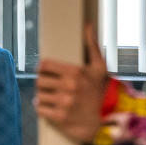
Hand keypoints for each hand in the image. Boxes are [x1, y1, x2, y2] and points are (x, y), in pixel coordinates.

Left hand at [35, 24, 110, 143]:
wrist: (107, 119)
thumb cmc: (101, 91)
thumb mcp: (100, 67)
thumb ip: (92, 45)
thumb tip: (88, 25)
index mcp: (75, 72)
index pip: (44, 65)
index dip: (43, 69)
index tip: (46, 73)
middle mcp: (69, 86)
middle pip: (39, 81)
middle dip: (43, 84)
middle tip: (48, 86)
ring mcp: (64, 102)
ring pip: (38, 96)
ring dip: (42, 97)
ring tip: (50, 97)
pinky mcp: (60, 117)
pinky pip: (40, 109)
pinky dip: (42, 109)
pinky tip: (50, 107)